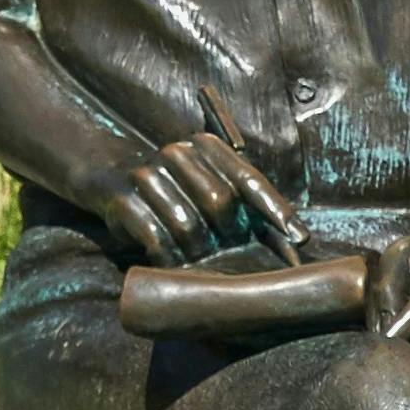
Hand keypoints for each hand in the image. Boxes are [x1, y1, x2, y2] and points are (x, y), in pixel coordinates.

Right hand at [86, 132, 278, 265]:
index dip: (275, 210)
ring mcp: (149, 174)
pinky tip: (172, 264)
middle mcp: (178, 154)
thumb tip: (293, 240)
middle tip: (228, 254)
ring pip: (187, 225)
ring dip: (196, 252)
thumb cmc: (174, 188)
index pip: (249, 179)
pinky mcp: (124, 198)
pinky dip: (167, 257)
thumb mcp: (208, 184)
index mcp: (206, 146)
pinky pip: (154, 237)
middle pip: (220, 202)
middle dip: (228, 236)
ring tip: (197, 261)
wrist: (110, 177)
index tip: (298, 238)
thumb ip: (246, 205)